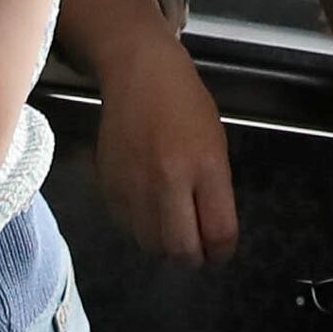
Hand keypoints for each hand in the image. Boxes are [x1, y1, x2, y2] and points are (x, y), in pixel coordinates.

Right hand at [89, 15, 238, 266]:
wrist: (138, 74)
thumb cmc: (185, 103)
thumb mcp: (216, 143)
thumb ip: (214, 191)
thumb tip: (210, 234)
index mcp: (205, 166)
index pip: (218, 233)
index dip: (223, 252)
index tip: (221, 251)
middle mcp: (168, 181)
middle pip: (181, 251)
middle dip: (194, 258)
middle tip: (196, 248)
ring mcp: (134, 186)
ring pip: (151, 246)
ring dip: (165, 247)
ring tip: (172, 227)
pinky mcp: (109, 188)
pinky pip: (127, 229)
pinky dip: (141, 230)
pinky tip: (148, 209)